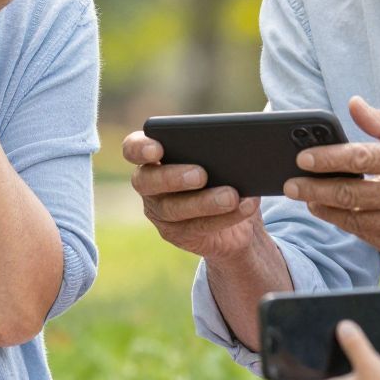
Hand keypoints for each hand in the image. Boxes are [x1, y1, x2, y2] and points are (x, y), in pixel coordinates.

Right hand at [122, 129, 264, 260]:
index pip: (133, 148)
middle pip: (147, 181)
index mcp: (154, 156)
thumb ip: (218, 147)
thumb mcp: (222, 155)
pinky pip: (199, 227)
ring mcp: (160, 212)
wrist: (237, 209)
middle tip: (202, 174)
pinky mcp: (178, 234)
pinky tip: (246, 205)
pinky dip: (226, 216)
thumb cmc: (224, 170)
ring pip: (174, 209)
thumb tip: (235, 145)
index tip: (157, 148)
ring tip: (232, 196)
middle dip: (173, 178)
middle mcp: (149, 184)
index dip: (140, 149)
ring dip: (205, 202)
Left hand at [281, 96, 379, 266]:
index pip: (361, 158)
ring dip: (324, 209)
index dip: (328, 158)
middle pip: (349, 193)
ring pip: (353, 219)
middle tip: (289, 184)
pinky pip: (367, 237)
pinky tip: (333, 214)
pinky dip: (348, 224)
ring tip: (306, 199)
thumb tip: (353, 104)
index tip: (302, 157)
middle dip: (312, 188)